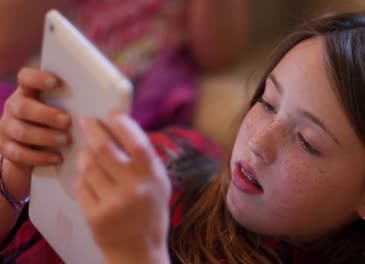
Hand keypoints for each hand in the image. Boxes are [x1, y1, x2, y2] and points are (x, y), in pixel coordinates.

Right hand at [0, 68, 70, 197]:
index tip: (55, 82)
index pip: (25, 77)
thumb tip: (107, 99)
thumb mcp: (64, 110)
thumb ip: (74, 102)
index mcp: (29, 92)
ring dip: (45, 136)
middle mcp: (14, 107)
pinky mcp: (7, 149)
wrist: (34, 150)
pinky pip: (19, 154)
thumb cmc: (58, 124)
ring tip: (66, 140)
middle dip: (46, 114)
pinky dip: (40, 157)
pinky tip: (57, 158)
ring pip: (21, 131)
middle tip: (67, 121)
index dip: (37, 78)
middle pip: (22, 107)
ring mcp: (8, 128)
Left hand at [76, 113, 171, 255]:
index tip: (112, 113)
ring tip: (86, 152)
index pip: (137, 144)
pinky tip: (87, 177)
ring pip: (89, 167)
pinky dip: (82, 178)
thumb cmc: (150, 213)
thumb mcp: (159, 185)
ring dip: (84, 155)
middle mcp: (135, 189)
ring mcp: (114, 203)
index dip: (123, 125)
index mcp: (154, 178)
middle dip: (93, 131)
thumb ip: (147, 161)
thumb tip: (127, 130)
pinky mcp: (95, 216)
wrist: (139, 250)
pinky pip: (81, 186)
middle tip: (86, 122)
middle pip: (106, 150)